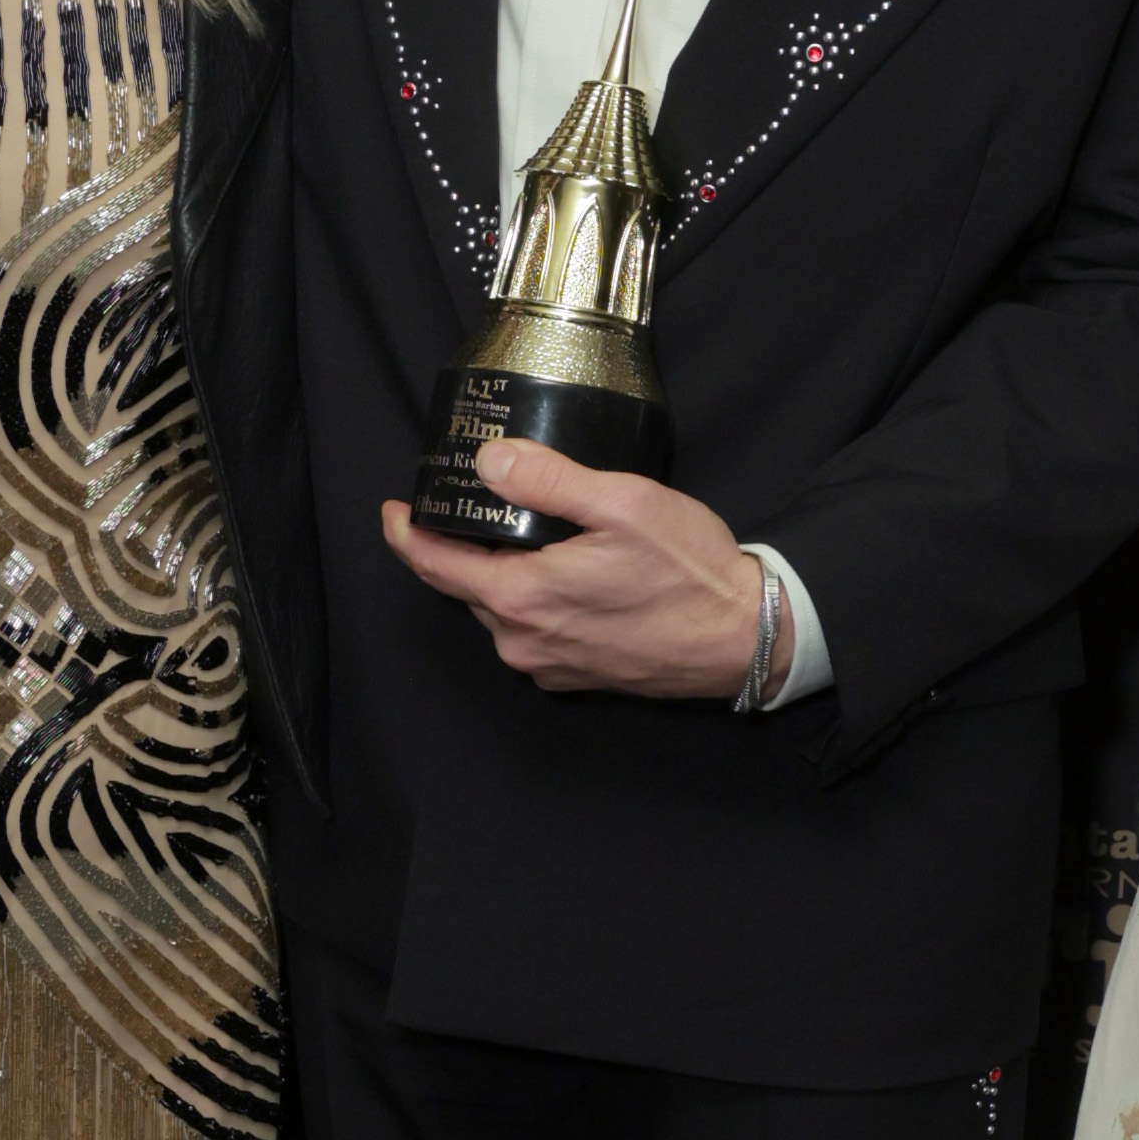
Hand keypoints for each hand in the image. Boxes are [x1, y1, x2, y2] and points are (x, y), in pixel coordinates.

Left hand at [381, 446, 770, 698]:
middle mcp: (522, 642)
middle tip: (473, 505)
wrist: (743, 638)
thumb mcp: (621, 503)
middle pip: (465, 587)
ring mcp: (547, 665)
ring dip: (499, 574)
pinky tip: (560, 572)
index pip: (433, 565)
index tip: (394, 510)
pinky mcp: (574, 677)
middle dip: (459, 547)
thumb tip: (490, 462)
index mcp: (521, 597)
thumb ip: (549, 479)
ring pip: (499, 610)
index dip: (406, 534)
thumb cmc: (688, 570)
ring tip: (523, 533)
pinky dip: (530, 600)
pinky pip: (530, 633)